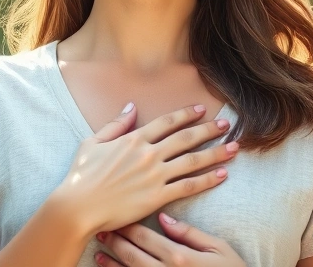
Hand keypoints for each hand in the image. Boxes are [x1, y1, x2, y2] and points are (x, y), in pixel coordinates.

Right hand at [55, 103, 238, 236]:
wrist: (78, 206)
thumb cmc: (81, 176)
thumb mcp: (93, 142)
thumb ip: (116, 124)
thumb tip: (132, 106)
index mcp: (133, 139)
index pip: (167, 122)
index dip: (186, 115)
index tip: (201, 110)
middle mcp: (148, 154)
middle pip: (186, 138)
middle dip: (209, 130)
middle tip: (226, 124)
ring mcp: (154, 175)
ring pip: (193, 161)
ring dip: (216, 153)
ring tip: (234, 147)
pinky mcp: (157, 196)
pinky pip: (189, 186)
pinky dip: (208, 180)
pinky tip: (223, 175)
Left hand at [93, 212, 245, 266]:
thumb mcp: (218, 248)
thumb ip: (189, 233)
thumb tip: (163, 217)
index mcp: (180, 257)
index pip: (147, 237)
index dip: (129, 225)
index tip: (117, 214)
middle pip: (132, 255)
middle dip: (115, 241)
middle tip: (101, 228)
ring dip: (111, 263)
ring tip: (98, 251)